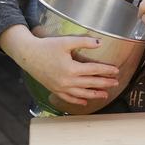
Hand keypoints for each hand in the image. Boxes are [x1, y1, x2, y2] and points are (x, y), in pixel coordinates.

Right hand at [0, 25, 118, 105]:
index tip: (116, 70)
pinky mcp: (54, 89)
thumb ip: (84, 42)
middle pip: (90, 83)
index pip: (94, 70)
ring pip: (81, 94)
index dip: (107, 70)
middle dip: (105, 83)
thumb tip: (100, 42)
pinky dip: (78, 101)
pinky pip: (68, 98)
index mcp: (72, 68)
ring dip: (94, 94)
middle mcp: (67, 80)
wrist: (27, 55)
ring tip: (105, 95)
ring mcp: (60, 87)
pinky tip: (85, 102)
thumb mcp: (66, 41)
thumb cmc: (46, 46)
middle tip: (116, 82)